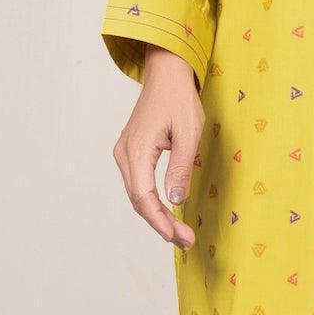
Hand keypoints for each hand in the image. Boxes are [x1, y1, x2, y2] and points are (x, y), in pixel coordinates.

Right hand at [115, 47, 204, 247]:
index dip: (158, 220)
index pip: (143, 196)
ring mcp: (125, 153)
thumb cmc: (179, 98)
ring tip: (180, 232)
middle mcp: (125, 154)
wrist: (166, 74)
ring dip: (157, 215)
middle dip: (161, 223)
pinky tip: (167, 212)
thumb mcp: (188, 133)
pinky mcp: (132, 153)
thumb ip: (180, 167)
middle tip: (185, 240)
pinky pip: (139, 184)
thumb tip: (175, 200)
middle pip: (139, 200)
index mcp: (136, 149)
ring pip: (138, 194)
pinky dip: (152, 202)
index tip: (175, 236)